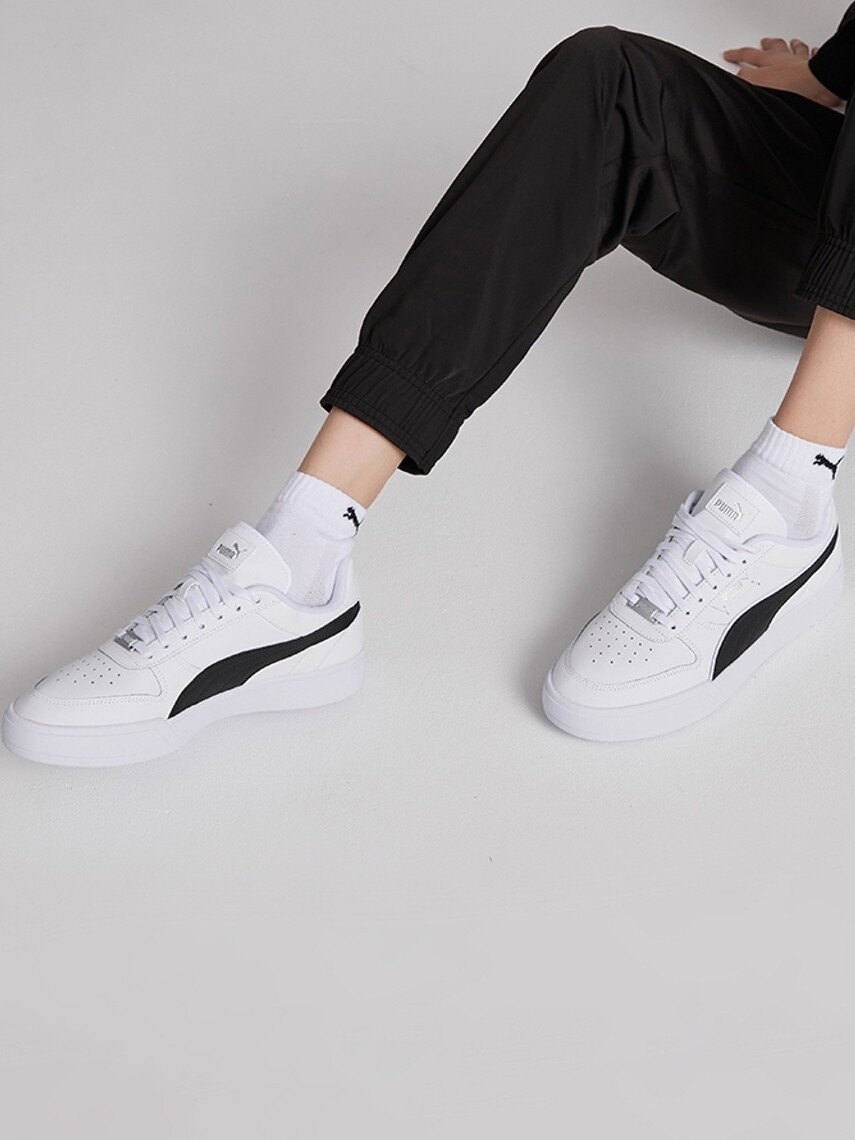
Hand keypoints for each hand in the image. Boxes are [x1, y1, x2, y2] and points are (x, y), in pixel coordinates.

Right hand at [722, 36, 843, 107]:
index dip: (737, 55)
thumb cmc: (789, 86)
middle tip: (763, 41)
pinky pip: (813, 56)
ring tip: (790, 42)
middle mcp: (785, 59)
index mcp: (768, 61)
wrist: (814, 87)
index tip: (729, 54)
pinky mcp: (814, 69)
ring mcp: (800, 62)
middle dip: (767, 44)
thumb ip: (745, 78)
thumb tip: (737, 76)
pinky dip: (812, 53)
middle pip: (774, 47)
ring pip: (795, 49)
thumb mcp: (757, 84)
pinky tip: (812, 52)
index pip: (748, 55)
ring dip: (791, 45)